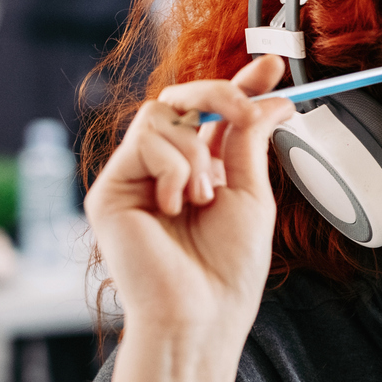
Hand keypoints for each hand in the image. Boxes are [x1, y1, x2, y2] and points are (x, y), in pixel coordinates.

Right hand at [85, 57, 291, 351]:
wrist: (201, 314)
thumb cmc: (227, 270)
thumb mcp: (251, 196)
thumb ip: (249, 143)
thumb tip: (269, 100)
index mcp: (200, 173)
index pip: (214, 115)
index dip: (241, 84)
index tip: (273, 67)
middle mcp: (163, 172)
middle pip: (181, 98)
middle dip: (220, 93)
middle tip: (245, 110)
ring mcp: (133, 179)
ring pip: (162, 114)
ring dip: (196, 152)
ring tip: (204, 199)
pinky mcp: (108, 191)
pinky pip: (144, 141)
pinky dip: (174, 169)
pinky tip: (176, 207)